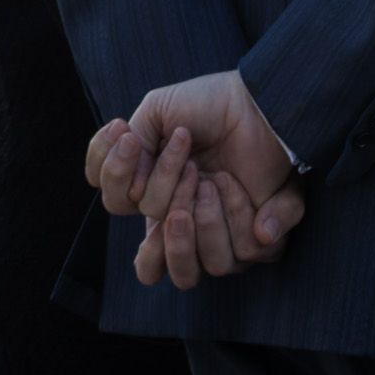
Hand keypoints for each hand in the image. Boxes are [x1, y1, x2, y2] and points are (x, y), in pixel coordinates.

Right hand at [86, 72, 307, 289]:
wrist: (258, 104)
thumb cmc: (209, 107)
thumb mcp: (154, 113)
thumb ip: (124, 151)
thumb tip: (131, 193)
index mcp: (151, 191)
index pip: (117, 208)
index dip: (116, 180)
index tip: (131, 141)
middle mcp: (179, 221)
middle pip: (149, 258)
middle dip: (164, 199)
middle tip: (190, 166)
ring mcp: (216, 236)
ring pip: (190, 270)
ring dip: (201, 216)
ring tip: (216, 178)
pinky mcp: (255, 240)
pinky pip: (241, 253)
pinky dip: (235, 214)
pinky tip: (237, 183)